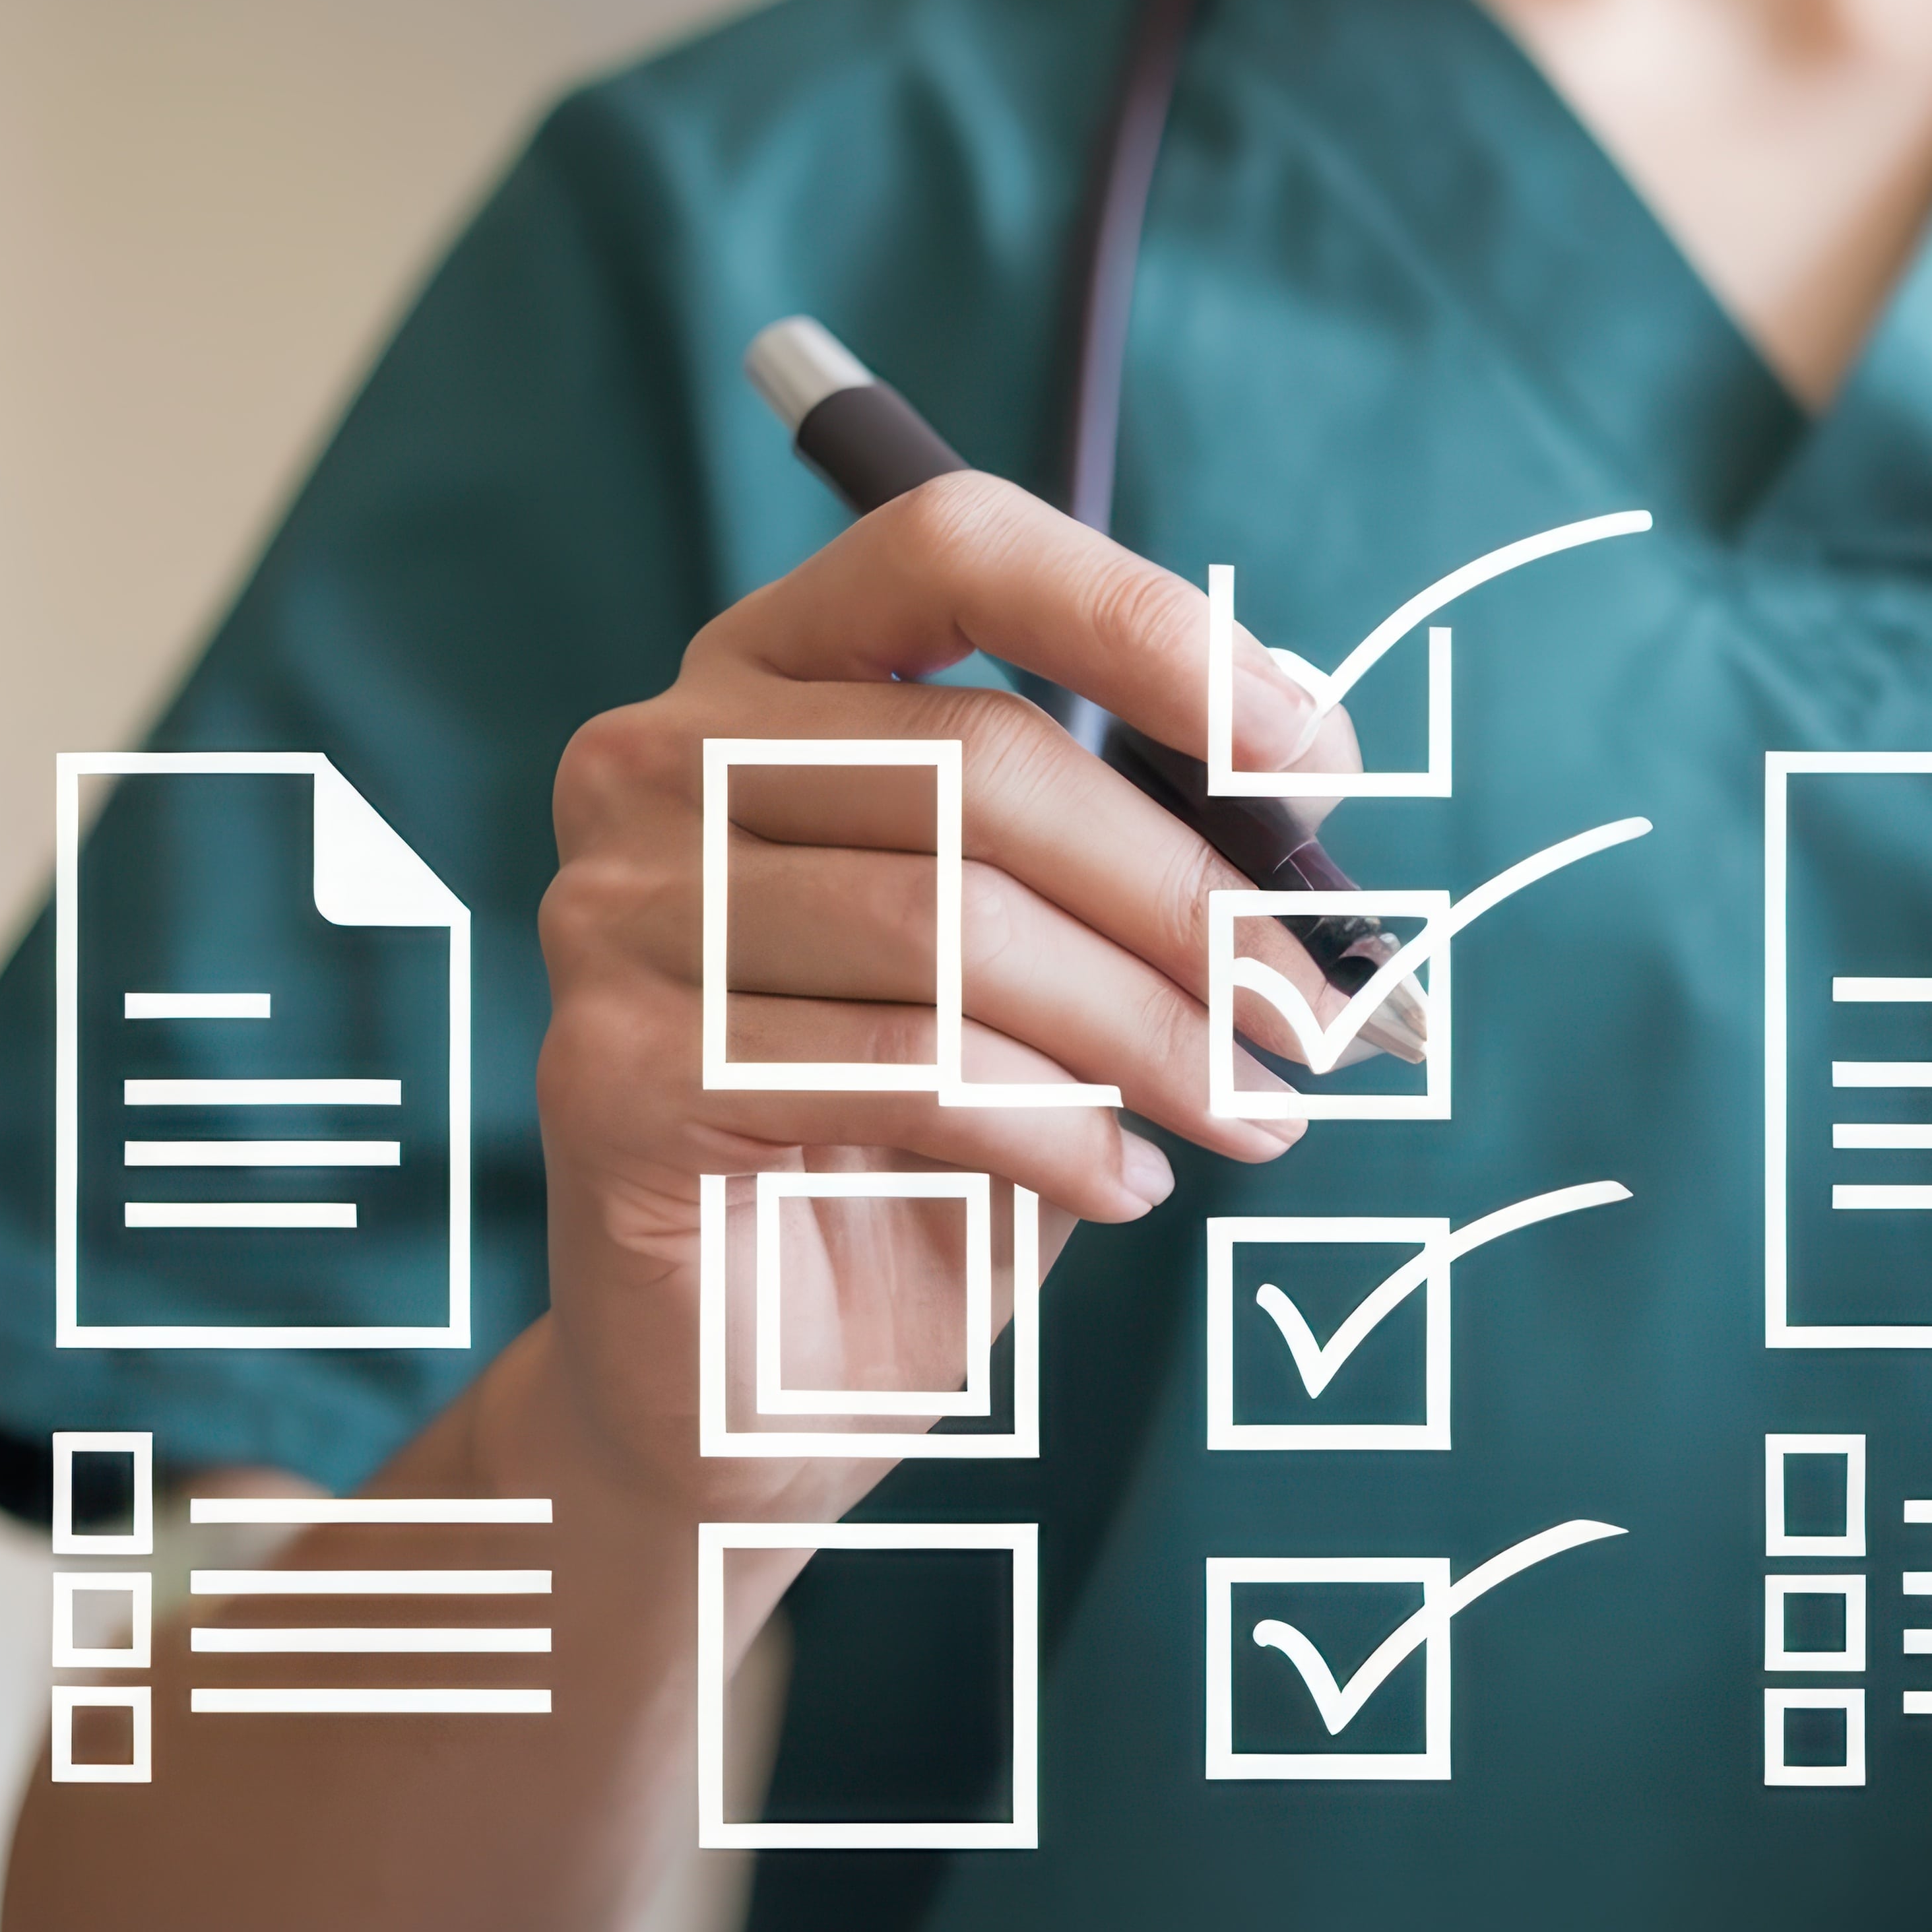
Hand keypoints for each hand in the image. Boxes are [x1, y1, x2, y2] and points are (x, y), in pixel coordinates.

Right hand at [524, 472, 1359, 1519]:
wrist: (767, 1380)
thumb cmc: (933, 1148)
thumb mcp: (1060, 965)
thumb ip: (1142, 846)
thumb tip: (1312, 781)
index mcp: (772, 675)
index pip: (954, 551)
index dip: (1146, 625)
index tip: (1315, 754)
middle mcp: (660, 757)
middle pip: (983, 765)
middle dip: (1192, 902)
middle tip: (1319, 1020)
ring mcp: (617, 910)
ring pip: (954, 926)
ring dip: (1149, 1034)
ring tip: (1249, 1117)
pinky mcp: (612, 1071)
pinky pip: (899, 1065)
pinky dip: (1055, 1130)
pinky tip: (1124, 1185)